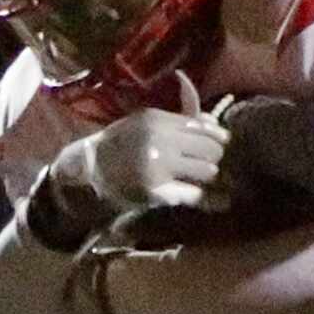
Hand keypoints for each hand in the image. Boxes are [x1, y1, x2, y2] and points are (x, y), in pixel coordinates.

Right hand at [54, 101, 228, 213]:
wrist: (90, 172)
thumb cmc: (120, 145)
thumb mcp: (143, 123)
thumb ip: (176, 119)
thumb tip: (211, 121)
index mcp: (155, 120)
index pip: (200, 126)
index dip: (217, 135)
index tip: (224, 141)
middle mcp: (159, 141)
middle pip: (208, 148)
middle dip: (215, 156)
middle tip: (212, 162)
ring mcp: (158, 167)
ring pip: (206, 170)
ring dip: (207, 175)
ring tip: (201, 177)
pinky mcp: (156, 191)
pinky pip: (192, 193)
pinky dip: (197, 194)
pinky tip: (195, 194)